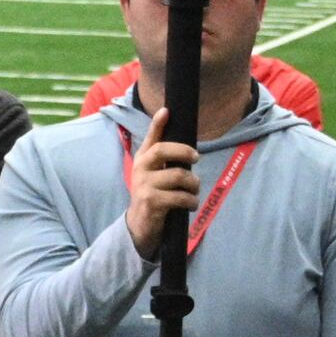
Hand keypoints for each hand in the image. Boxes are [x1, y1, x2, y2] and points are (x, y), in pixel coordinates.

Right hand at [124, 133, 200, 257]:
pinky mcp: (151, 202)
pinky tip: (191, 204)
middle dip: (184, 151)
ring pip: (178, 176)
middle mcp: (140, 169)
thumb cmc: (152, 195)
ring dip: (193, 184)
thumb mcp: (154, 174)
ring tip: (195, 190)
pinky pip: (180, 197)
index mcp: (142, 159)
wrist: (138, 225)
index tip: (166, 111)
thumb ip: (164, 159)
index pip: (151, 138)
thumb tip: (185, 145)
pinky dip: (191, 201)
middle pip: (162, 151)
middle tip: (196, 158)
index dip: (158, 124)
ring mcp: (144, 186)